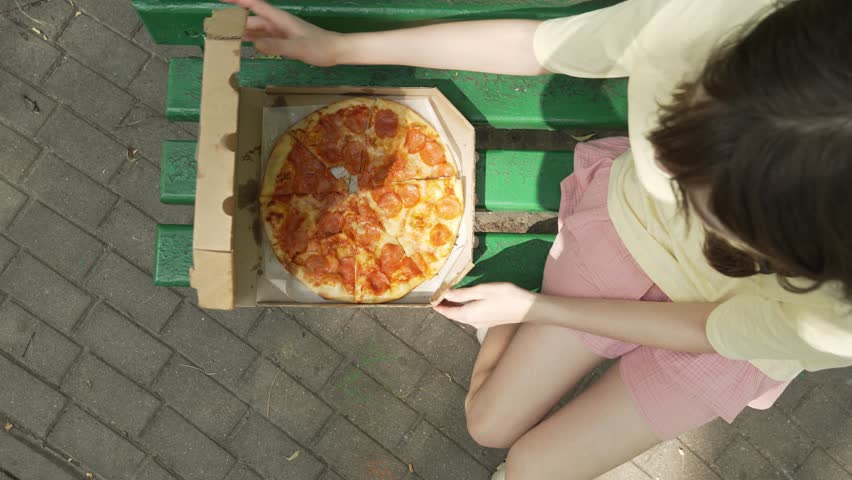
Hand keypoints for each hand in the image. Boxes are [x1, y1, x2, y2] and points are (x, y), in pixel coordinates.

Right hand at [221, 0, 343, 65]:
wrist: (336, 50)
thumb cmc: (320, 47)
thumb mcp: (298, 48)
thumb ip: (277, 46)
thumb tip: (255, 44)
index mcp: (279, 19)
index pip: (255, 5)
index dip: (238, 0)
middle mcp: (277, 22)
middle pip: (251, 19)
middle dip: (233, 21)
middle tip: (215, 27)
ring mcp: (280, 31)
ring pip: (256, 29)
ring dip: (241, 31)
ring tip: (224, 36)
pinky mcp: (283, 40)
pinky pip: (263, 38)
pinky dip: (252, 40)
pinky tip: (243, 44)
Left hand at [433, 283, 536, 327]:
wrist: (528, 309)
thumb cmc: (507, 297)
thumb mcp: (483, 290)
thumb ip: (464, 293)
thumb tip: (447, 294)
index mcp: (469, 314)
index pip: (447, 312)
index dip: (438, 305)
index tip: (430, 298)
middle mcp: (473, 322)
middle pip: (453, 315)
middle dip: (444, 306)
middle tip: (437, 295)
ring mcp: (481, 323)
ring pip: (462, 316)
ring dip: (454, 307)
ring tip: (448, 296)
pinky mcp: (488, 321)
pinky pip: (470, 316)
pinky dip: (463, 309)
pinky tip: (465, 301)